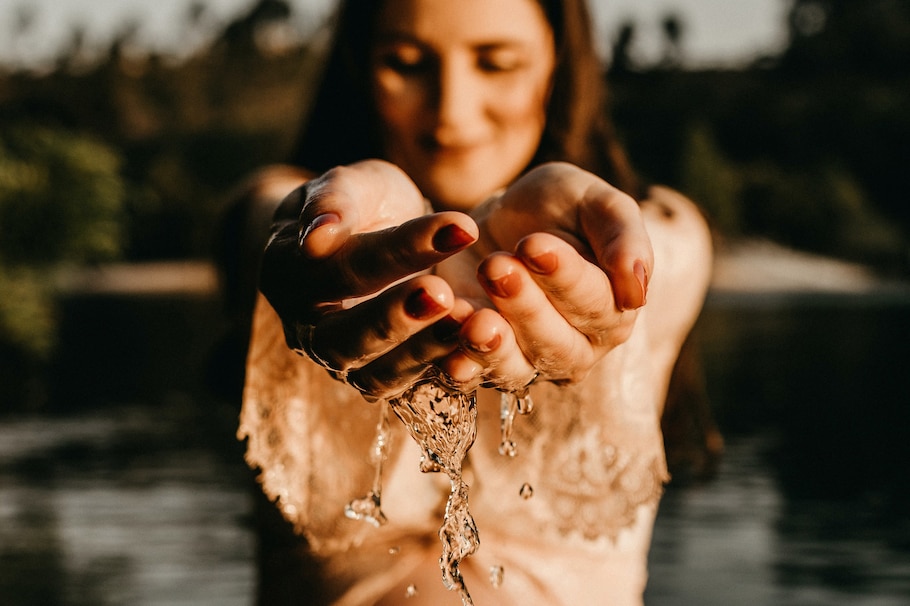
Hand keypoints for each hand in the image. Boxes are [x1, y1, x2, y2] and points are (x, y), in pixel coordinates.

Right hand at [259, 160, 478, 398]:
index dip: (400, 247)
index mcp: (287, 271)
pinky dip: (441, 374)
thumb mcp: (350, 184)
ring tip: (467, 322)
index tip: (460, 226)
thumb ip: (334, 201)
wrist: (370, 235)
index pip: (343, 263)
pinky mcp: (380, 378)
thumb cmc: (360, 203)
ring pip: (374, 375)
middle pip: (343, 338)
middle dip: (395, 318)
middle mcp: (307, 327)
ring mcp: (342, 361)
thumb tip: (316, 237)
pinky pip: (408, 389)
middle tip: (444, 293)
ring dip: (421, 352)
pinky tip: (476, 349)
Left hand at [436, 162, 653, 390]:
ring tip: (472, 316)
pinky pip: (469, 373)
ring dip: (491, 346)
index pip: (598, 305)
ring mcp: (526, 363)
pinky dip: (456, 359)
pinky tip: (443, 334)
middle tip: (497, 265)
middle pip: (557, 345)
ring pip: (515, 370)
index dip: (567, 278)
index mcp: (613, 312)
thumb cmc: (560, 209)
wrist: (500, 217)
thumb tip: (638, 291)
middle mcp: (575, 349)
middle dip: (526, 307)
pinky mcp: (477, 362)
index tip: (534, 245)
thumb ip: (625, 236)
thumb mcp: (597, 203)